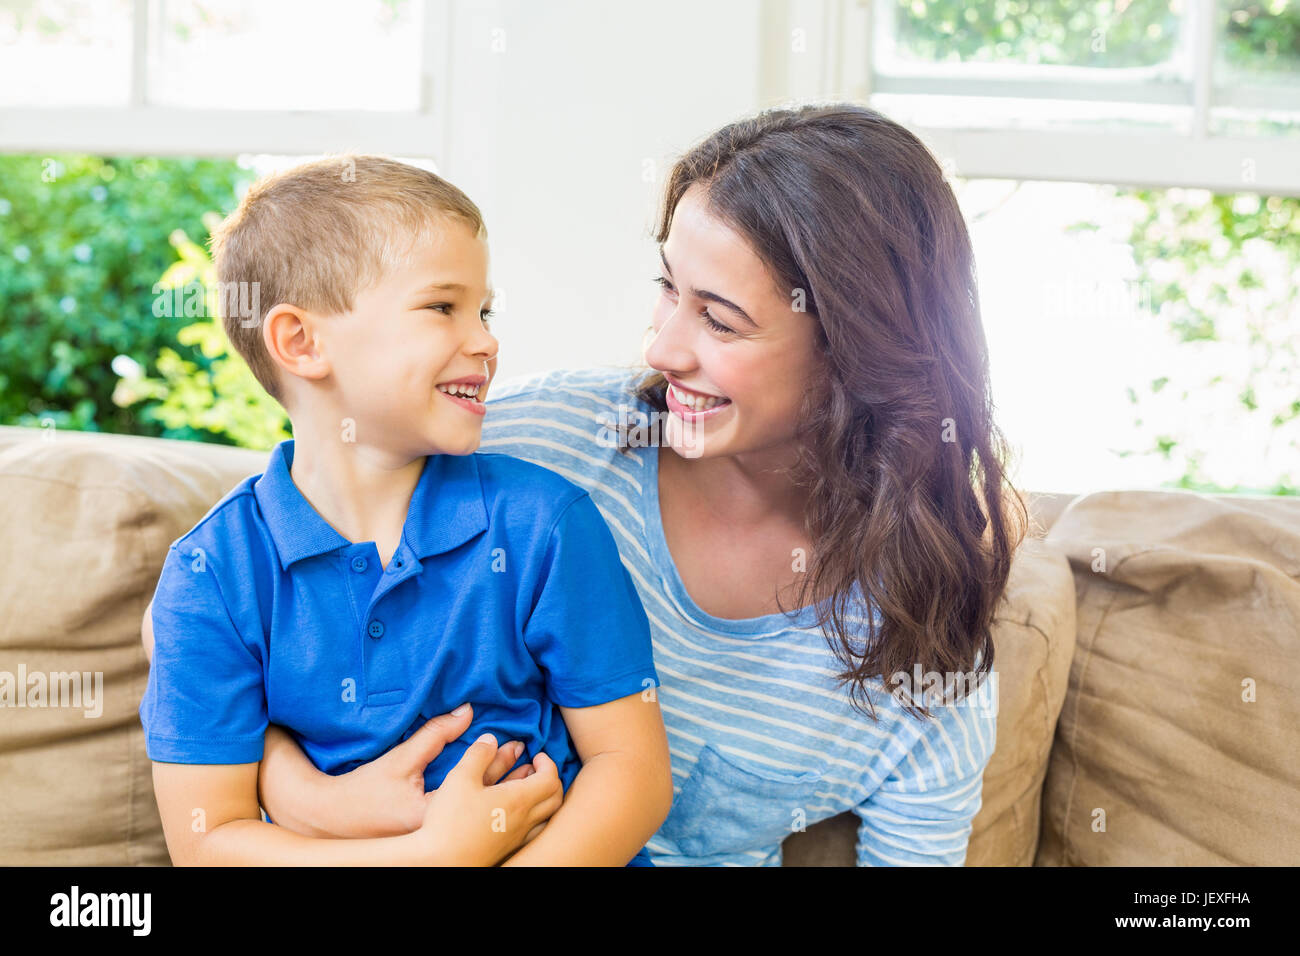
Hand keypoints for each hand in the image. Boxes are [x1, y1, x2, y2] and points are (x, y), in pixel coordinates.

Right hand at [334, 705, 536, 837]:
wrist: (335, 823)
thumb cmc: (365, 791)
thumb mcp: (401, 759)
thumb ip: (435, 734)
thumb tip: (467, 711)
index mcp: (434, 813)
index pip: (483, 784)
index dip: (503, 760)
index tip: (515, 742)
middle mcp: (443, 834)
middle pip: (496, 807)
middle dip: (520, 780)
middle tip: (530, 758)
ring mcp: (445, 845)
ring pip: (496, 825)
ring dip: (514, 799)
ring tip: (527, 777)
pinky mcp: (442, 849)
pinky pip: (484, 832)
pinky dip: (500, 814)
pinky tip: (505, 799)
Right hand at [415, 733, 563, 865]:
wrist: (439, 862)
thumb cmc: (450, 821)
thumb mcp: (460, 778)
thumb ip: (478, 754)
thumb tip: (490, 739)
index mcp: (519, 800)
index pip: (551, 779)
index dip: (548, 763)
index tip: (536, 754)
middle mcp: (525, 821)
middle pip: (555, 799)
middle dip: (550, 779)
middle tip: (534, 769)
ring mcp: (517, 838)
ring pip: (546, 818)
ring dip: (543, 799)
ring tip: (526, 788)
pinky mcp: (506, 849)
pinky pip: (531, 831)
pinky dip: (532, 816)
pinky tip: (512, 813)